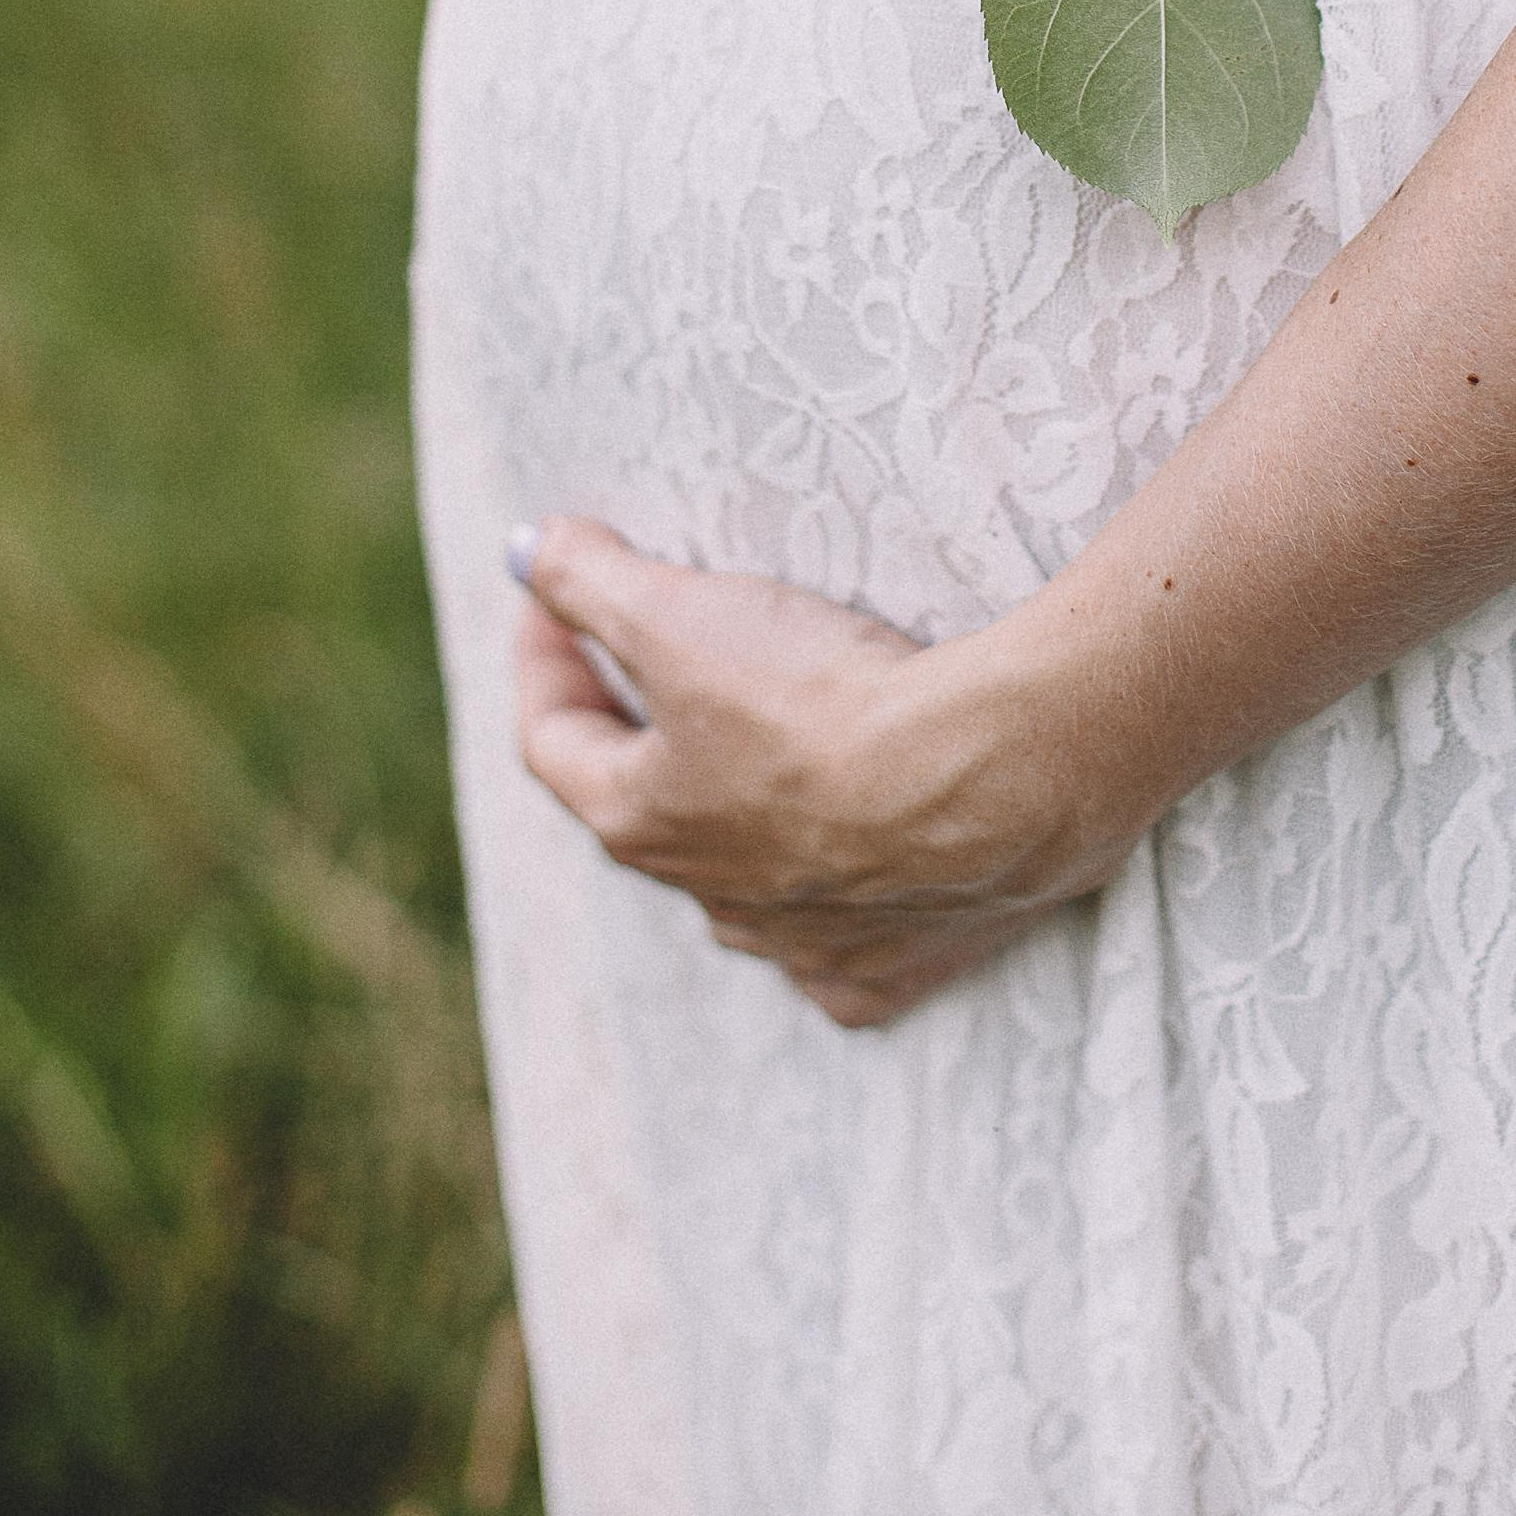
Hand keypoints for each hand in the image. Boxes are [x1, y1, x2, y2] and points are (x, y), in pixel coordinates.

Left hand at [513, 520, 1133, 1027]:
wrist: (986, 779)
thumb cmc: (817, 700)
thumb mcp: (679, 615)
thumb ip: (589, 580)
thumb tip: (530, 550)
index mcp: (641, 823)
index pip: (554, 739)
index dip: (545, 658)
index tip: (553, 599)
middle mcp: (711, 901)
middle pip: (651, 814)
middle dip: (645, 737)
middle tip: (656, 664)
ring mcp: (802, 943)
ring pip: (748, 883)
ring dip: (742, 821)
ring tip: (766, 753)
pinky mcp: (891, 965)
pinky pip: (846, 942)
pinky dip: (843, 901)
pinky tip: (861, 866)